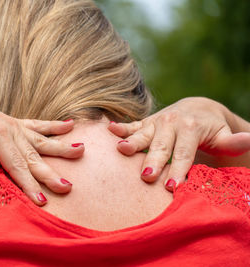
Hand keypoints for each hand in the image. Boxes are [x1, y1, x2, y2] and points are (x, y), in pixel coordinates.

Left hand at [0, 85, 83, 204]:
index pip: (16, 165)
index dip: (29, 184)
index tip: (42, 200)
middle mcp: (10, 130)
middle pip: (34, 156)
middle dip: (51, 174)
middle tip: (68, 187)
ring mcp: (13, 125)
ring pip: (42, 140)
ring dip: (61, 147)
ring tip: (81, 150)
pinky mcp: (13, 122)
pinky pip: (38, 124)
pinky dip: (54, 126)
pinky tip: (69, 125)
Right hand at [108, 97, 249, 190]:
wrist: (197, 109)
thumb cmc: (212, 129)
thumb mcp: (224, 135)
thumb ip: (234, 141)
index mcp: (191, 127)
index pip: (184, 153)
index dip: (179, 169)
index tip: (173, 186)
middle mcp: (171, 122)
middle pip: (161, 146)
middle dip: (154, 162)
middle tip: (146, 177)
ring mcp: (156, 122)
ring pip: (143, 135)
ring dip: (132, 143)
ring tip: (121, 150)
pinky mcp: (146, 123)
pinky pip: (132, 125)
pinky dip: (120, 128)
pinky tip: (109, 129)